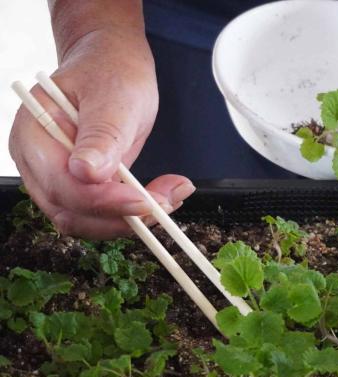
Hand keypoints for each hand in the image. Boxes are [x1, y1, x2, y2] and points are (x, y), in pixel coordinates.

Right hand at [9, 27, 193, 238]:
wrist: (113, 64)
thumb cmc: (109, 71)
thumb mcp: (113, 96)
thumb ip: (101, 135)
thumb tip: (86, 173)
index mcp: (34, 136)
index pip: (62, 185)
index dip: (103, 201)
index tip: (144, 202)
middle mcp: (39, 164)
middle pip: (72, 212)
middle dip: (122, 216)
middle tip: (167, 204)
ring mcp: (59, 177)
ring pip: (89, 220)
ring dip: (131, 219)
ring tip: (172, 197)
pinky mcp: (84, 186)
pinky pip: (104, 212)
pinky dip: (134, 211)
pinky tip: (163, 195)